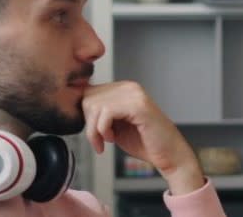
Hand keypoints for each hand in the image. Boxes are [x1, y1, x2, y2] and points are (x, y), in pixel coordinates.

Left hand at [82, 81, 204, 194]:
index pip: (88, 93)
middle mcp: (129, 87)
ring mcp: (134, 94)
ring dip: (95, 130)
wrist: (168, 154)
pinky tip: (112, 140)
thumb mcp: (114, 124)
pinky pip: (106, 113)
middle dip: (89, 123)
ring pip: (94, 105)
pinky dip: (102, 130)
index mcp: (123, 89)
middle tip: (100, 140)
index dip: (86, 116)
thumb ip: (99, 114)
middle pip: (87, 98)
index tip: (95, 134)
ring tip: (107, 140)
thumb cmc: (144, 142)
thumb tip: (74, 107)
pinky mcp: (138, 105)